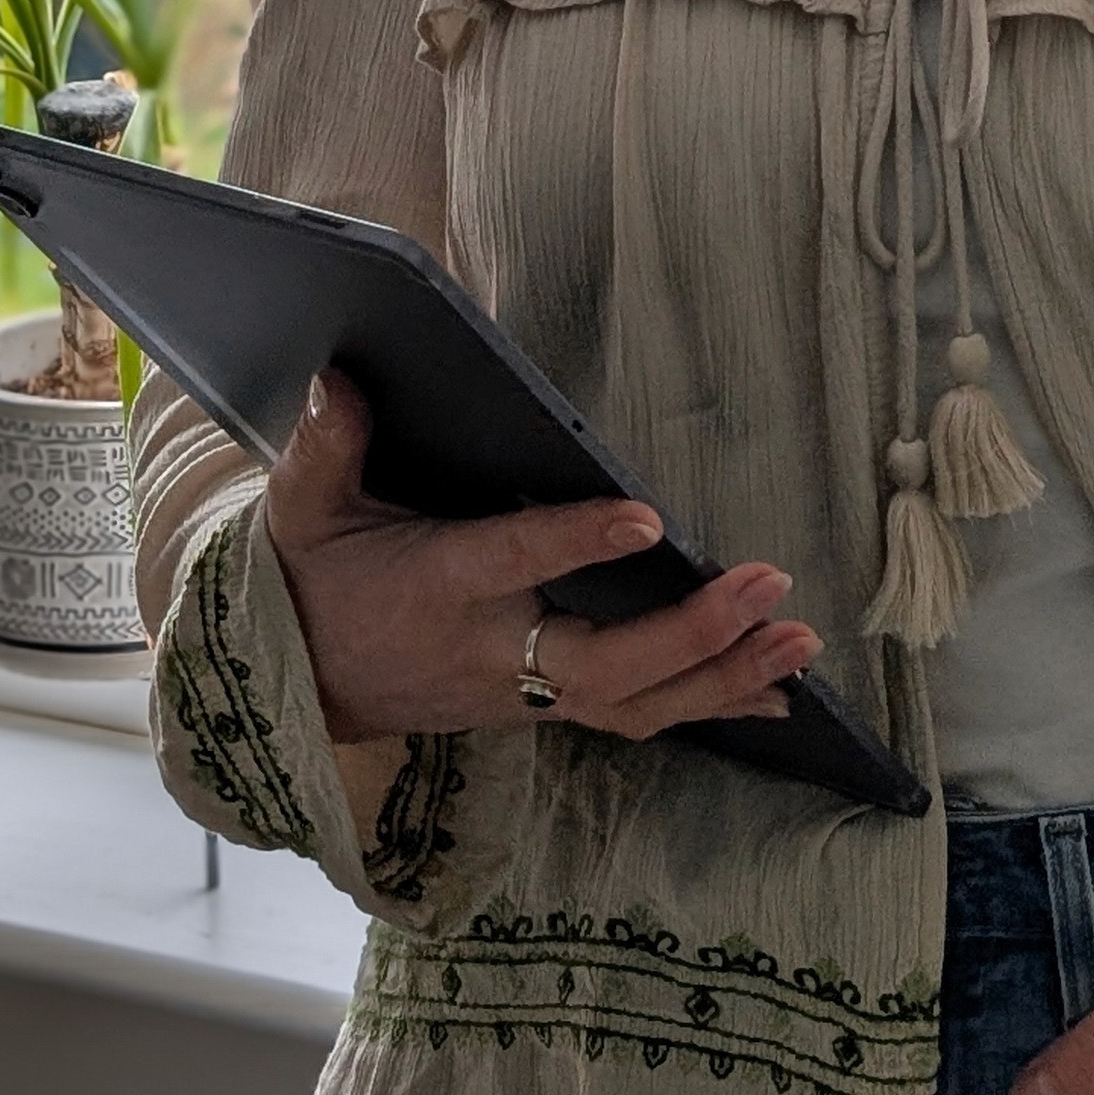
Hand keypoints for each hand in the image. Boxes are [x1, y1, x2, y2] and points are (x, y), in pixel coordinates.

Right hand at [265, 368, 819, 742]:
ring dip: (721, 677)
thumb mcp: (304, 510)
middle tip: (770, 588)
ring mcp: (520, 692)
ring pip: (631, 705)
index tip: (647, 517)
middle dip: (691, 633)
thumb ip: (328, 446)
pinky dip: (706, 705)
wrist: (295, 688)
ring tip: (799, 643)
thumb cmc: (312, 581)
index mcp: (438, 586)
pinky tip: (775, 695)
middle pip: (599, 663)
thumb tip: (339, 377)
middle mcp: (489, 650)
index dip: (578, 542)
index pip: (515, 562)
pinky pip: (632, 718)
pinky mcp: (541, 710)